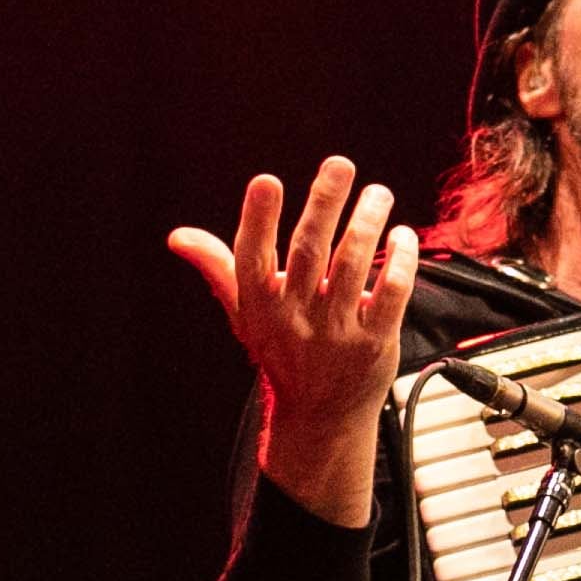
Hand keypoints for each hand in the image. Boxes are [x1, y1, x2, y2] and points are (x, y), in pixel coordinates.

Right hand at [168, 158, 421, 526]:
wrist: (321, 416)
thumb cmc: (281, 350)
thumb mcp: (245, 314)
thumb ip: (218, 268)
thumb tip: (178, 237)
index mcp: (260, 306)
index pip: (252, 258)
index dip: (257, 220)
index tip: (266, 181)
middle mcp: (295, 318)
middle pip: (309, 251)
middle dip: (324, 203)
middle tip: (340, 164)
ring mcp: (336, 332)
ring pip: (354, 264)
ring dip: (367, 222)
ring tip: (377, 193)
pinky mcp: (374, 343)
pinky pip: (391, 294)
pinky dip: (399, 261)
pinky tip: (402, 235)